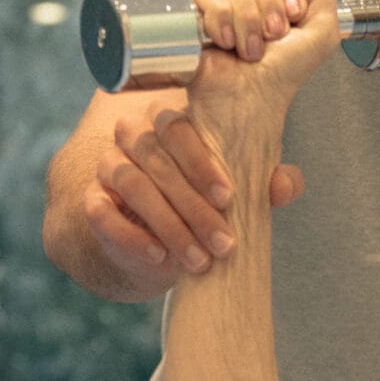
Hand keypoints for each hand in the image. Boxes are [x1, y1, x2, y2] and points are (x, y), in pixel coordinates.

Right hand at [87, 106, 303, 289]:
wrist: (163, 237)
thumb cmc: (209, 199)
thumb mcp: (241, 191)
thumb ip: (266, 182)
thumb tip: (286, 184)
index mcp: (171, 120)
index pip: (177, 125)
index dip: (201, 162)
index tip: (229, 198)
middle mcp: (135, 135)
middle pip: (156, 158)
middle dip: (194, 206)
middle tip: (225, 243)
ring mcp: (110, 165)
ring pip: (132, 184)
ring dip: (170, 225)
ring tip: (201, 260)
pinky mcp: (94, 199)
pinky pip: (100, 212)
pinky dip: (131, 236)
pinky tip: (160, 256)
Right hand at [183, 0, 343, 145]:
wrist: (251, 99)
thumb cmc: (286, 72)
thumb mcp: (322, 31)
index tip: (293, 18)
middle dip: (268, 4)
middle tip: (273, 36)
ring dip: (246, 19)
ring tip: (250, 50)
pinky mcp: (197, 9)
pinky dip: (219, 17)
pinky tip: (224, 42)